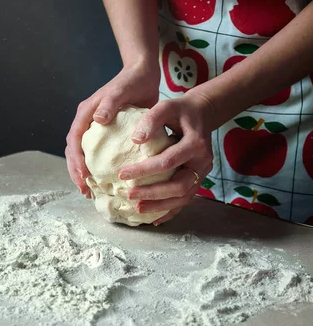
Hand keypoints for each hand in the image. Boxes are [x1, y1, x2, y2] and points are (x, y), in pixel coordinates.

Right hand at [65, 61, 160, 196]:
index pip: (74, 140)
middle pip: (74, 151)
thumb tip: (97, 119)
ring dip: (84, 172)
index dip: (76, 160)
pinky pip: (99, 153)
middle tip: (85, 191)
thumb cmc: (132, 81)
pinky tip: (107, 181)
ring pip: (83, 154)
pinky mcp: (108, 134)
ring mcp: (96, 129)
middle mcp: (87, 122)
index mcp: (85, 113)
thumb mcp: (121, 91)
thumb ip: (109, 103)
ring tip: (91, 191)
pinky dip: (99, 167)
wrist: (143, 74)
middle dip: (76, 172)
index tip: (84, 176)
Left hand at [119, 92, 214, 224]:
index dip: (144, 170)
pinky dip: (171, 210)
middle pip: (179, 185)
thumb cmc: (180, 110)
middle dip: (154, 193)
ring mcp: (202, 173)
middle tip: (130, 195)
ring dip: (161, 205)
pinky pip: (186, 199)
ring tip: (138, 209)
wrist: (202, 114)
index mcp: (195, 144)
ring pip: (184, 197)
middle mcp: (203, 162)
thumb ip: (151, 120)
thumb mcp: (166, 107)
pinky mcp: (198, 179)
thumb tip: (135, 139)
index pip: (167, 162)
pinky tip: (155, 218)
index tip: (122, 173)